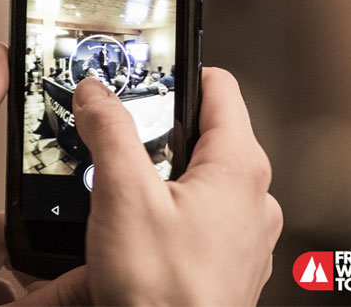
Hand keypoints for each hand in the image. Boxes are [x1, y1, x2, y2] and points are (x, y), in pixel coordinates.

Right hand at [73, 67, 282, 304]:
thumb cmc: (164, 293)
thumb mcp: (123, 195)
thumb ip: (110, 131)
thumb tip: (98, 92)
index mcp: (239, 168)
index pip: (218, 87)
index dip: (177, 69)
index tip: (142, 67)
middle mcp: (251, 198)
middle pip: (201, 133)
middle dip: (155, 128)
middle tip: (113, 130)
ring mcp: (240, 234)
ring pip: (195, 178)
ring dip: (156, 174)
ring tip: (114, 182)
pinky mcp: (222, 262)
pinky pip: (193, 217)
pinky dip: (163, 210)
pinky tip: (129, 226)